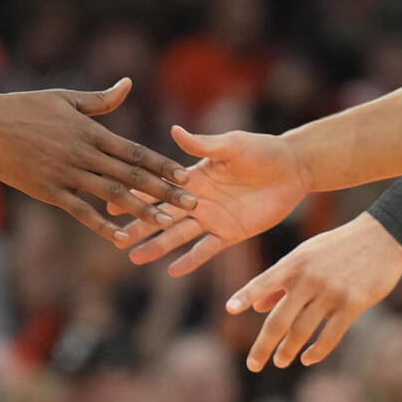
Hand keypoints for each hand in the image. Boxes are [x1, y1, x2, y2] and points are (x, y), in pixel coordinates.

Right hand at [0, 79, 194, 241]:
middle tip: (192, 205)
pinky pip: (80, 210)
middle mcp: (84, 153)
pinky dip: (101, 225)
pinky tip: (120, 238)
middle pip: (132, 176)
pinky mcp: (48, 190)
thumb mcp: (65, 98)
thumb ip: (99, 100)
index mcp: (91, 132)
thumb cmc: (23, 107)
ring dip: (141, 211)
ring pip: (111, 195)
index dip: (163, 165)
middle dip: (164, 192)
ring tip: (165, 223)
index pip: (135, 152)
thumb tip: (128, 84)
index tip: (187, 176)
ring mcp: (66, 173)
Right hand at [117, 126, 311, 274]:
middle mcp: (197, 200)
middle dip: (139, 225)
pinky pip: (207, 250)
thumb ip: (204, 144)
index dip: (135, 193)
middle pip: (162, 214)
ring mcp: (212, 219)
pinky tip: (172, 270)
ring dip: (157, 245)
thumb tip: (175, 130)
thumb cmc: (261, 150)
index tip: (108, 200)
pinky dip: (190, 260)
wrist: (293, 168)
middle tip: (114, 237)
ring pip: (178, 235)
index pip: (158, 186)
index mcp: (193, 177)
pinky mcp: (230, 234)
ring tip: (134, 257)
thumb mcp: (231, 145)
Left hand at [227, 214, 401, 369]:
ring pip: (302, 331)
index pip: (263, 281)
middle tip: (253, 364)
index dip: (245, 295)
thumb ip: (281, 280)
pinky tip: (307, 359)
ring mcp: (331, 292)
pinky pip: (330, 336)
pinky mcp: (353, 304)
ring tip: (280, 361)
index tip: (230, 310)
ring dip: (287, 351)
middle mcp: (308, 278)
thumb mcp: (306, 255)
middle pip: (279, 320)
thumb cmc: (340, 246)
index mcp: (294, 263)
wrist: (383, 236)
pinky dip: (316, 351)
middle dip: (263, 346)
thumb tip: (256, 307)